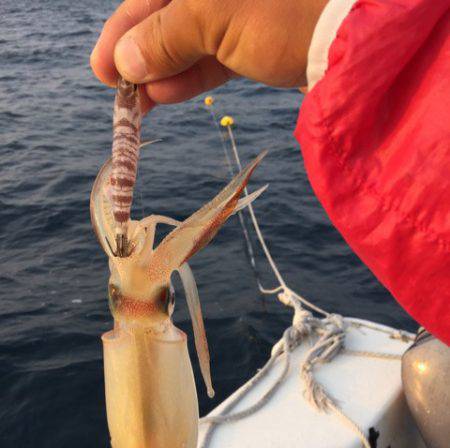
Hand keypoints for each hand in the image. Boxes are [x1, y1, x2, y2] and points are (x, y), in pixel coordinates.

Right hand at [91, 0, 327, 109]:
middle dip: (140, 54)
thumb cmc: (286, 12)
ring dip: (162, 71)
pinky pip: (216, 55)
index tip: (101, 68)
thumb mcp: (215, 17)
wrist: (358, 39)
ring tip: (137, 103)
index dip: (123, 30)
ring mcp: (244, 11)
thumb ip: (165, 36)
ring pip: (190, 39)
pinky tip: (165, 95)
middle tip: (115, 90)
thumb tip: (124, 61)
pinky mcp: (261, 38)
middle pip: (167, 16)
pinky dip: (192, 76)